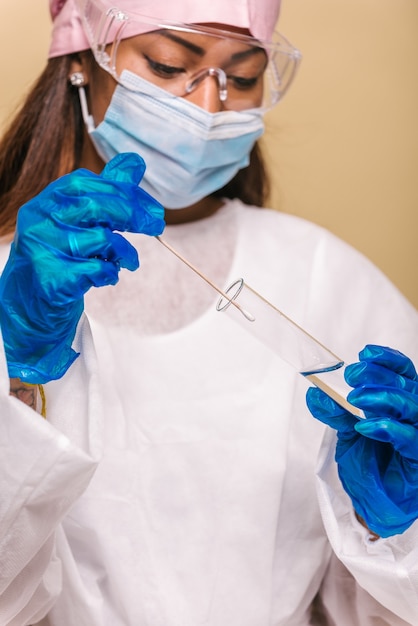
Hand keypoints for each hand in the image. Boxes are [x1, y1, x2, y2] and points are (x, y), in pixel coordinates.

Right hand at [0, 153, 164, 383]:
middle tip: (157, 226)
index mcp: (49, 201)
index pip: (89, 183)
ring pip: (102, 240)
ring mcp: (44, 249)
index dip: (126, 192)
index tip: (153, 208)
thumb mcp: (81, 220)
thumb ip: (107, 192)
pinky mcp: (53, 279)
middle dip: (134, 215)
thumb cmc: (60, 256)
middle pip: (97, 206)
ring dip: (125, 252)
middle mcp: (41, 220)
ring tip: (129, 261)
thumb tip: (135, 163)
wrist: (28, 303)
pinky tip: (108, 277)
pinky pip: (97, 270)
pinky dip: (111, 274)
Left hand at [306, 345, 417, 537]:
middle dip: (378, 376)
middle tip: (352, 377)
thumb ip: (335, 412)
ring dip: (383, 398)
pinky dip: (389, 429)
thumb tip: (315, 393)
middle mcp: (412, 418)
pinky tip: (366, 427)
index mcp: (399, 404)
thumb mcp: (346, 433)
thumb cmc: (368, 465)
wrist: (372, 504)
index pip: (402, 373)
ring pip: (412, 408)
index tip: (365, 354)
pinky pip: (412, 440)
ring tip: (356, 399)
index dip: (387, 360)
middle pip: (407, 386)